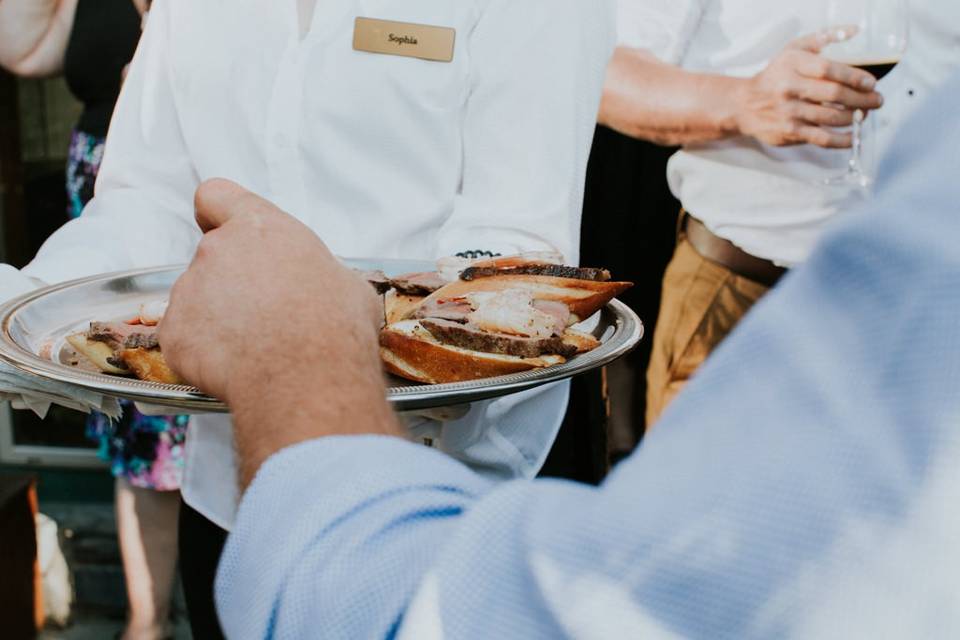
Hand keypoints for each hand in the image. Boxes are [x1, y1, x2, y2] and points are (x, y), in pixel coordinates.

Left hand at [160, 179, 400, 486]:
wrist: (307, 379)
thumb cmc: (334, 328)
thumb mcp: (346, 283)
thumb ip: (318, 271)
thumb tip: (323, 287)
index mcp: (259, 228)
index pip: (216, 197)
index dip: (216, 213)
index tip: (222, 228)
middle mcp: (217, 250)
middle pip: (211, 257)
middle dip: (230, 281)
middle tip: (262, 312)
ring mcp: (189, 291)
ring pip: (197, 300)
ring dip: (217, 318)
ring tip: (255, 346)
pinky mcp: (174, 332)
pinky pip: (184, 338)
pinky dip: (203, 352)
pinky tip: (235, 366)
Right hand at [735, 31, 883, 147]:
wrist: (744, 105)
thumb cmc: (774, 76)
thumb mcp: (793, 50)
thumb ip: (823, 37)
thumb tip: (854, 31)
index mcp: (793, 65)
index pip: (829, 69)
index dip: (855, 77)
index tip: (871, 83)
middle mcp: (789, 88)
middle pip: (834, 94)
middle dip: (862, 98)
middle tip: (876, 100)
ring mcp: (789, 112)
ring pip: (831, 117)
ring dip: (855, 117)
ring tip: (865, 113)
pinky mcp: (789, 132)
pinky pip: (822, 138)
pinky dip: (841, 140)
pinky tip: (853, 136)